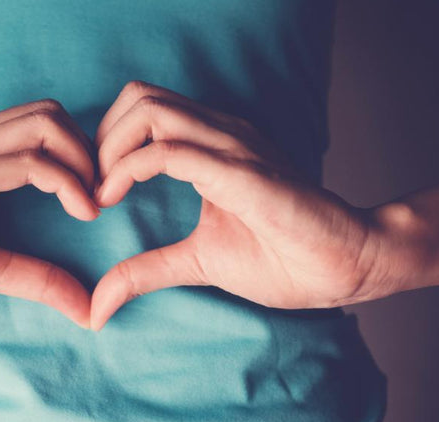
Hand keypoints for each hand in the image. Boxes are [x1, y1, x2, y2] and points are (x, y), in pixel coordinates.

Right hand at [0, 99, 99, 327]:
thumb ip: (32, 276)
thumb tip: (85, 307)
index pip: (38, 123)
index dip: (77, 154)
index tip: (94, 199)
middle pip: (50, 113)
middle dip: (90, 151)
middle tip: (101, 197)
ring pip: (46, 126)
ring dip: (86, 163)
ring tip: (94, 205)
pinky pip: (30, 163)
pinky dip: (68, 182)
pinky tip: (82, 212)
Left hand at [89, 81, 384, 330]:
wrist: (346, 265)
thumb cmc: (283, 258)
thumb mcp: (196, 262)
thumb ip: (144, 272)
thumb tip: (97, 307)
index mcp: (211, 144)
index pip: (143, 109)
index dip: (105, 143)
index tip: (94, 192)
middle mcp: (220, 133)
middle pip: (138, 96)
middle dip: (100, 138)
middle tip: (92, 187)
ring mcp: (232, 146)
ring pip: (149, 111)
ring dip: (109, 148)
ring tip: (101, 193)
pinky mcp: (241, 172)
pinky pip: (171, 150)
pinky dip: (128, 169)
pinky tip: (113, 199)